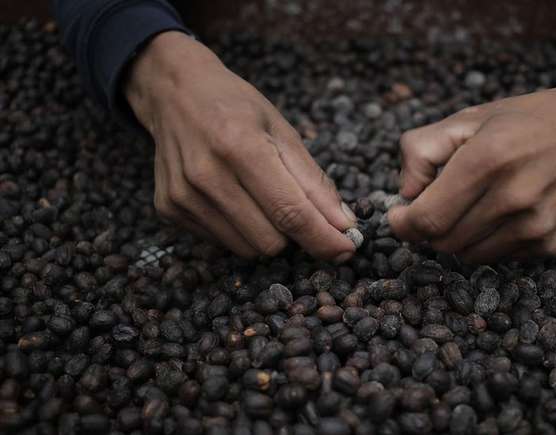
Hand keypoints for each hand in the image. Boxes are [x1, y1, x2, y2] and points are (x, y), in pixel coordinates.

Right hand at [125, 32, 356, 260]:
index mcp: (240, 146)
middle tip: (296, 208)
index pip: (291, 211)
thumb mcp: (283, 130)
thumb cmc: (236, 107)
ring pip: (247, 249)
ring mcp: (183, 195)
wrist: (175, 92)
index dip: (323, 238)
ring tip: (259, 196)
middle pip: (271, 240)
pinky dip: (240, 230)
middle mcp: (206, 174)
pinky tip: (233, 197)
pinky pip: (222, 242)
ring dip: (267, 234)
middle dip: (294, 233)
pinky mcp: (168, 209)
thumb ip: (314, 181)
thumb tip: (343, 224)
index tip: (347, 249)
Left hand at [389, 58, 555, 262]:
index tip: (399, 215)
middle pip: (443, 242)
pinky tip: (501, 212)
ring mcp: (538, 226)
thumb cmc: (526, 120)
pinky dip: (487, 241)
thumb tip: (407, 196)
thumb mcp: (468, 117)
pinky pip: (499, 258)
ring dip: (457, 237)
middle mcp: (516, 198)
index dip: (403, 224)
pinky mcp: (553, 245)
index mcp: (489, 160)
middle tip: (435, 205)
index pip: (427, 219)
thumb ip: (422, 150)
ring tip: (471, 204)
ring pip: (468, 255)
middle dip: (428, 229)